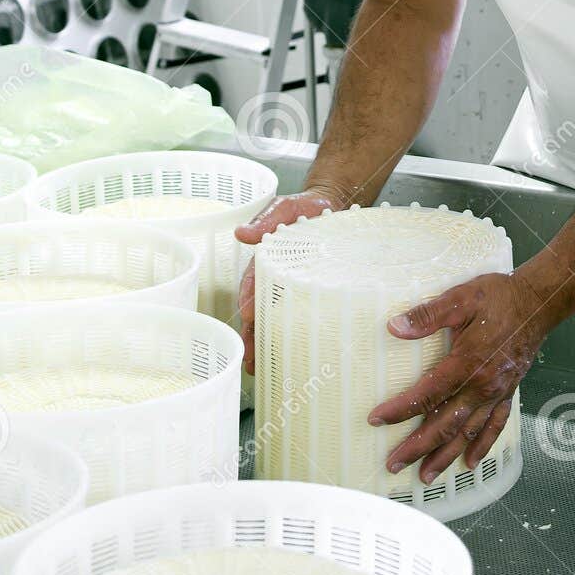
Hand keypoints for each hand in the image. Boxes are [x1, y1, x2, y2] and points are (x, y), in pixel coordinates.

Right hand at [234, 188, 347, 374]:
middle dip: (252, 335)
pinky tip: (292, 355)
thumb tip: (241, 233)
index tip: (248, 315)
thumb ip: (265, 220)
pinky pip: (302, 316)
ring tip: (261, 368)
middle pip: (260, 311)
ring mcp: (294, 287)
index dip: (250, 299)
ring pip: (277, 319)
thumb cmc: (303, 208)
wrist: (334, 206)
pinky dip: (294, 335)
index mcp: (265, 261)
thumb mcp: (283, 209)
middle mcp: (276, 278)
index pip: (253, 283)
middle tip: (250, 358)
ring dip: (267, 343)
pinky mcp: (313, 292)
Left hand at [368, 268, 553, 483]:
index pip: (427, 394)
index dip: (400, 409)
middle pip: (444, 424)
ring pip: (467, 432)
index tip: (377, 420)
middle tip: (393, 463)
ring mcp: (496, 392)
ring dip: (445, 456)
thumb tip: (394, 327)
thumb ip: (427, 316)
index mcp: (466, 363)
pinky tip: (469, 461)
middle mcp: (481, 385)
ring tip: (425, 475)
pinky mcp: (508, 392)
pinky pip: (494, 426)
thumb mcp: (460, 298)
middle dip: (417, 447)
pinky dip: (481, 445)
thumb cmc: (499, 297)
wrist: (538, 303)